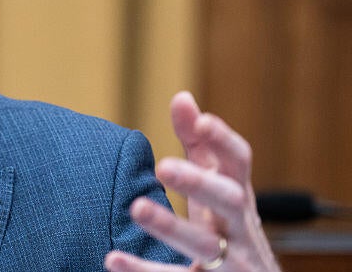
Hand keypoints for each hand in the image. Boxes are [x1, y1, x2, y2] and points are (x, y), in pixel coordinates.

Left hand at [104, 92, 280, 270]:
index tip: (202, 121)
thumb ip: (199, 144)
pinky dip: (143, 270)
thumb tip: (182, 96)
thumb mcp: (217, 187)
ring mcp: (230, 260)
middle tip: (164, 166)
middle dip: (200, 182)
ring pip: (205, 244)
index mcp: (238, 196)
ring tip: (136, 208)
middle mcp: (239, 227)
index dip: (223, 141)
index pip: (239, 162)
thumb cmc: (229, 227)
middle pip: (229, 200)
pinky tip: (112, 260)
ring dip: (170, 226)